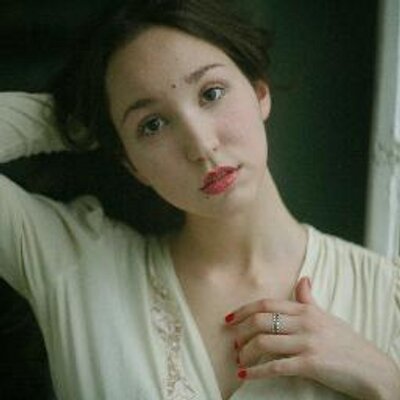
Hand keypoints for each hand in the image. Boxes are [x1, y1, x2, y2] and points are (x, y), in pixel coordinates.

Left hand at [225, 277, 399, 398]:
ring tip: (238, 359)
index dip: (244, 310)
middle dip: (241, 331)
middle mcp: (304, 322)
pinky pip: (276, 366)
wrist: (371, 368)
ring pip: (265, 342)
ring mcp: (307, 342)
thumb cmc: (346, 341)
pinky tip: (245, 376)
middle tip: (232, 341)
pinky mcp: (310, 364)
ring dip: (246, 352)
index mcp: (305, 310)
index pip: (267, 304)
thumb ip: (309, 299)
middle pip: (261, 321)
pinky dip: (257, 372)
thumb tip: (303, 279)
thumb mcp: (326, 315)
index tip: (229, 318)